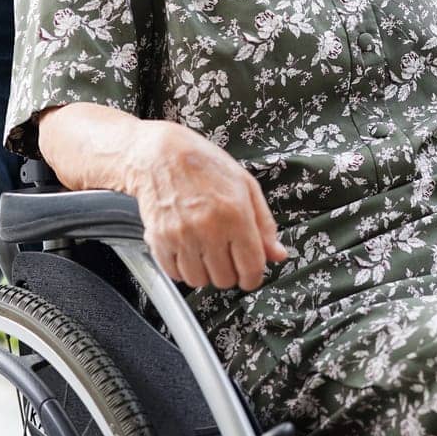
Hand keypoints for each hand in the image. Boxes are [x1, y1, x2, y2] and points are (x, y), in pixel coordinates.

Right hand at [121, 121, 287, 290]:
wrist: (161, 154)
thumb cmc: (205, 165)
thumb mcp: (246, 186)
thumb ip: (264, 225)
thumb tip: (278, 254)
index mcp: (235, 214)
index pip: (251, 267)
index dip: (253, 277)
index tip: (250, 274)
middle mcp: (208, 228)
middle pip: (225, 279)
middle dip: (230, 272)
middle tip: (226, 255)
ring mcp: (181, 235)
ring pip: (199, 281)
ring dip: (205, 272)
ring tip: (205, 251)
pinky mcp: (158, 239)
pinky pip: (175, 274)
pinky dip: (182, 269)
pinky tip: (187, 250)